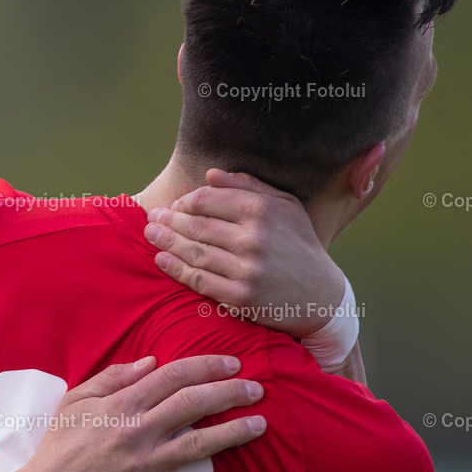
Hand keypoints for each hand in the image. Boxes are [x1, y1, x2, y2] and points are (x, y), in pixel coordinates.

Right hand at [7, 355, 265, 471]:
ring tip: (260, 424)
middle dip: (230, 392)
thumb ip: (113, 377)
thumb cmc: (59, 446)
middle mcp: (139, 431)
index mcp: (122, 404)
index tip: (231, 363)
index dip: (207, 366)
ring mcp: (147, 465)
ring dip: (235, 433)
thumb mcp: (77, 400)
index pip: (173, 376)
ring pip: (201, 445)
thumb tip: (151, 361)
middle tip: (256, 388)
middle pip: (194, 404)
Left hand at [144, 169, 343, 337]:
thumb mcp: (284, 206)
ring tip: (151, 235)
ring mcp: (246, 269)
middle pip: (196, 225)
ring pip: (193, 252)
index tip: (175, 206)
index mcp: (262, 211)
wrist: (320, 295)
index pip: (207, 200)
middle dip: (168, 220)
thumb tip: (210, 174)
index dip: (185, 202)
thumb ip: (248, 186)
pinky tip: (162, 259)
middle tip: (152, 219)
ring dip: (166, 242)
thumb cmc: (298, 244)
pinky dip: (175, 268)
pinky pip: (199, 280)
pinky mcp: (241, 297)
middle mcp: (253, 238)